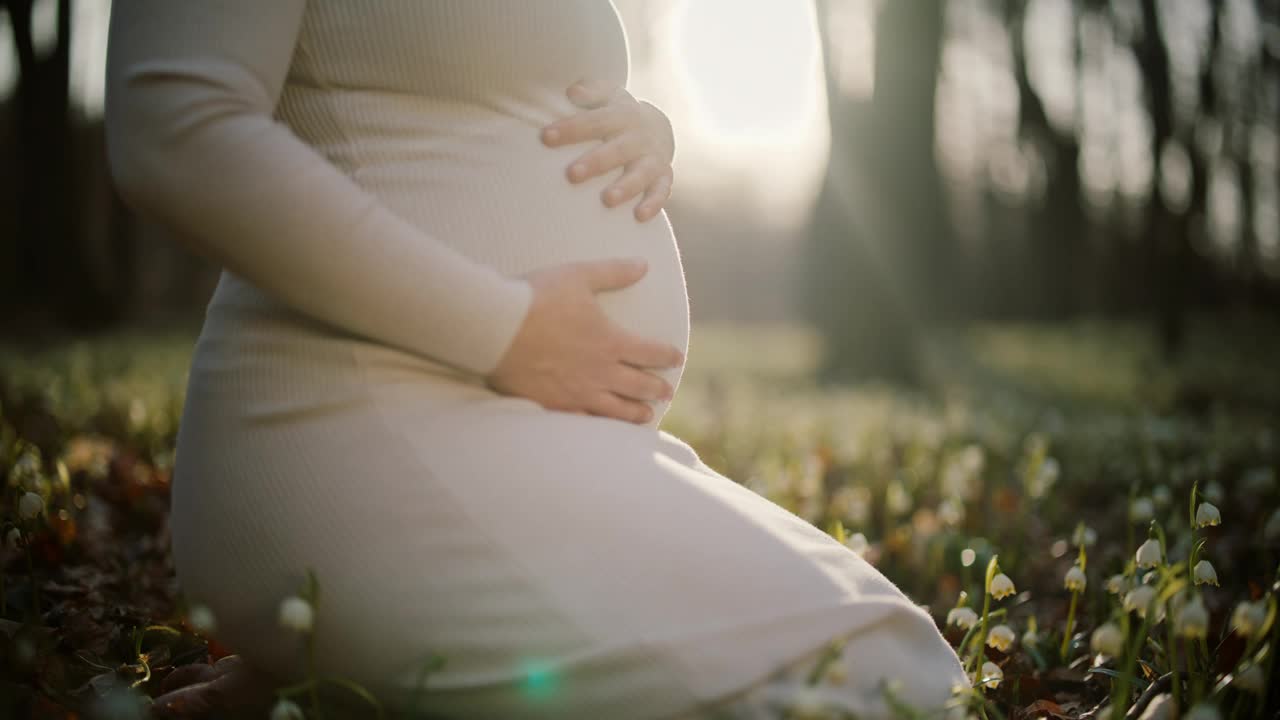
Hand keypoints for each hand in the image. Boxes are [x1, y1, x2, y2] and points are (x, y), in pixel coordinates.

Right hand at [485, 258, 684, 424]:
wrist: (496, 328)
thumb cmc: (537, 298)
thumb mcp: (578, 276)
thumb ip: (613, 273)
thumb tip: (643, 264)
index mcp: (609, 341)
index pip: (650, 352)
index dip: (667, 355)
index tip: (677, 358)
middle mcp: (600, 371)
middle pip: (638, 385)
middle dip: (657, 388)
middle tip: (667, 393)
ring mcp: (578, 392)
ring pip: (616, 410)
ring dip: (636, 414)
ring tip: (647, 417)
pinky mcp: (554, 404)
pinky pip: (585, 420)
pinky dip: (601, 426)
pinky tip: (605, 428)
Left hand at [541, 78, 675, 222]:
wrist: (659, 128)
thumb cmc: (619, 115)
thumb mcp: (609, 97)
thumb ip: (592, 91)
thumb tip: (572, 91)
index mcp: (622, 115)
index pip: (594, 121)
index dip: (571, 128)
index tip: (546, 137)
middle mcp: (639, 137)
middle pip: (617, 150)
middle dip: (596, 162)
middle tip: (572, 174)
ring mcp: (653, 159)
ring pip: (640, 174)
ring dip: (625, 187)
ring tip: (607, 200)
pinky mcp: (663, 178)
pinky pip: (661, 192)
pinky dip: (653, 204)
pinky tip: (639, 216)